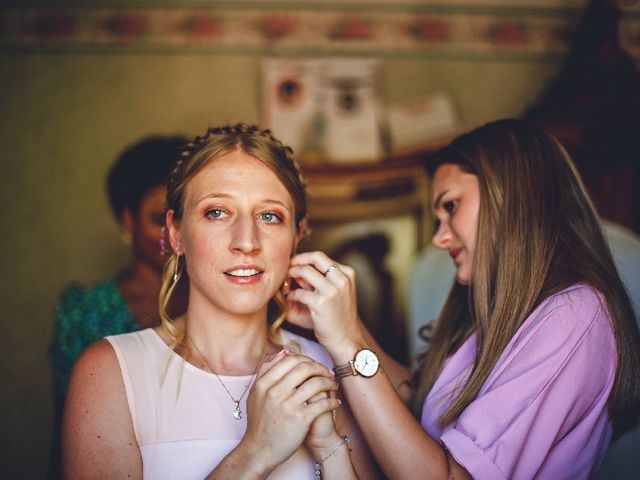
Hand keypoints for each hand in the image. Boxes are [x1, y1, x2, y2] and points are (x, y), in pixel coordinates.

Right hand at [241, 350, 339, 474]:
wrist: (259, 450)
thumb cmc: (259, 422)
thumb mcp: (255, 393)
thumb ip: (266, 371)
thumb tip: (283, 352)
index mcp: (264, 383)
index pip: (289, 359)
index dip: (306, 359)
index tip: (313, 365)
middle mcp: (275, 392)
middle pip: (305, 367)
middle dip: (320, 368)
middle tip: (327, 373)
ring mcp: (288, 405)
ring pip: (316, 383)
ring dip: (329, 382)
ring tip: (333, 386)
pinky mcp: (300, 419)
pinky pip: (323, 403)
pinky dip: (332, 401)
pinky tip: (335, 403)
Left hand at [287, 251, 364, 351]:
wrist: (345, 339)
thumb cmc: (336, 317)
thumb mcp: (333, 292)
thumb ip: (317, 279)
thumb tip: (293, 268)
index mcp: (347, 274)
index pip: (321, 257)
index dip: (304, 259)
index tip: (293, 264)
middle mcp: (342, 279)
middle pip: (315, 258)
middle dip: (296, 261)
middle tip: (286, 269)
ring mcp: (333, 290)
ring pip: (305, 271)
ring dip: (291, 275)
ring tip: (286, 285)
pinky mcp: (321, 303)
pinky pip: (299, 292)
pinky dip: (291, 294)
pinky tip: (290, 298)